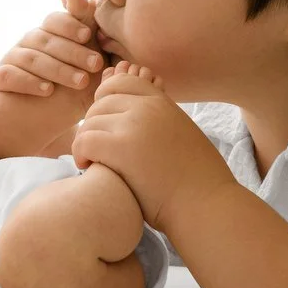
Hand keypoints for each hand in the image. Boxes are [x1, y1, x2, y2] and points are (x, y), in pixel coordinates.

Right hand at [0, 0, 106, 98]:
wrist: (50, 115)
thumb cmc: (72, 80)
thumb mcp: (85, 51)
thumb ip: (83, 18)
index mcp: (48, 31)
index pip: (55, 20)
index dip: (70, 24)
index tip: (87, 34)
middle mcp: (28, 41)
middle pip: (47, 41)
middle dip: (73, 52)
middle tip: (95, 64)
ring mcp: (11, 58)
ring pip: (32, 59)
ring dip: (58, 70)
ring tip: (80, 81)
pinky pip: (9, 76)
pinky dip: (29, 82)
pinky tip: (47, 90)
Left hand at [71, 61, 237, 234]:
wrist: (206, 205)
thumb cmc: (197, 181)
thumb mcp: (182, 135)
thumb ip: (159, 121)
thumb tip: (136, 124)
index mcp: (162, 102)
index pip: (121, 83)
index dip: (105, 101)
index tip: (105, 124)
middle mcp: (148, 107)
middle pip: (101, 103)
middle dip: (94, 125)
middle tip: (96, 149)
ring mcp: (134, 124)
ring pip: (90, 122)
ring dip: (86, 142)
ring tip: (92, 162)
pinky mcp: (121, 147)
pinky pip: (84, 140)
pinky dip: (81, 154)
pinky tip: (88, 168)